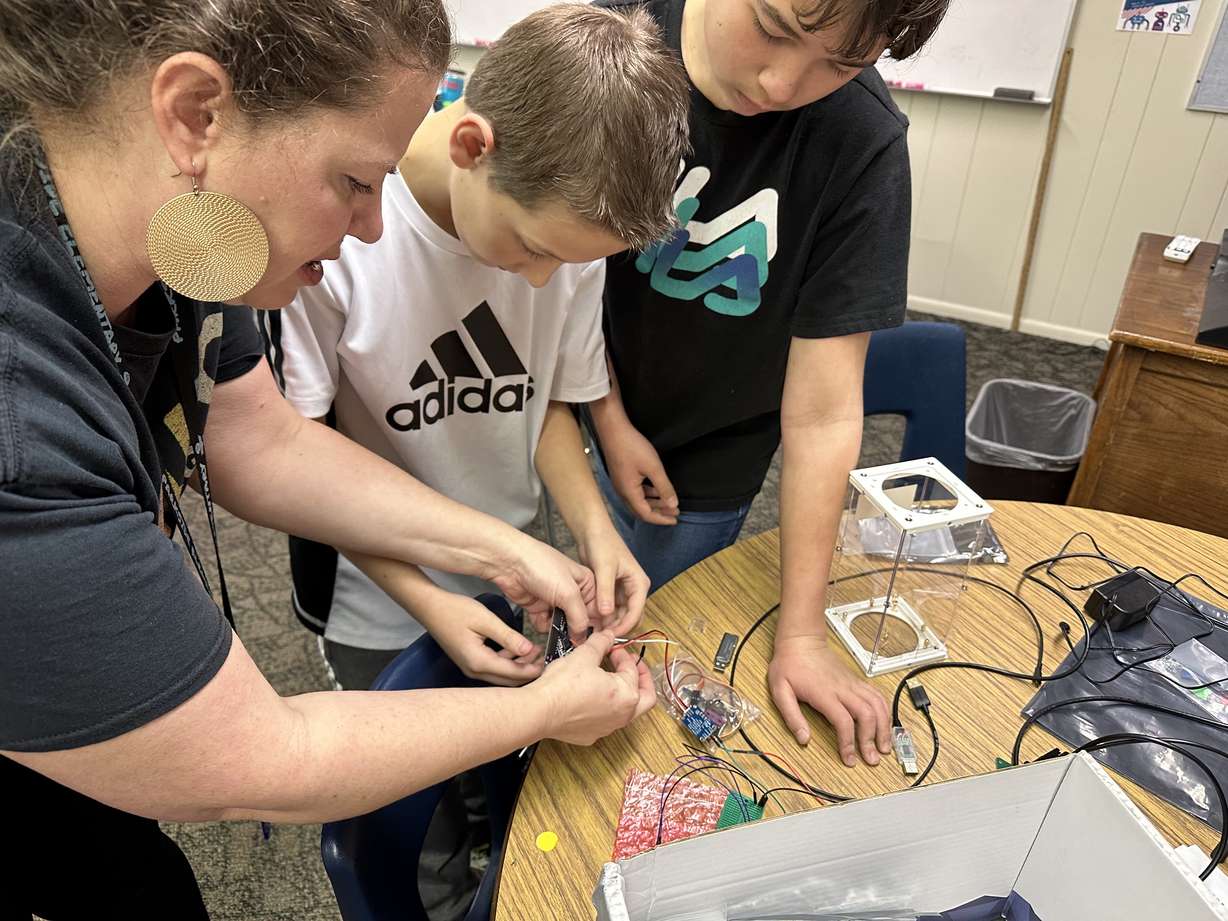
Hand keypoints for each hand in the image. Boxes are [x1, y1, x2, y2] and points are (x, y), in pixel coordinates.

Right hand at [420, 593, 543, 686]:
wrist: (430, 607)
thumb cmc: (454, 610)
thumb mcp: (486, 620)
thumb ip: (509, 637)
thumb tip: (530, 651)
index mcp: (479, 662)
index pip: (513, 674)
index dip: (533, 670)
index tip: (549, 663)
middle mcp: (474, 670)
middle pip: (508, 681)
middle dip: (529, 672)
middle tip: (546, 660)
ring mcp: (470, 668)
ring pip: (501, 676)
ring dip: (519, 667)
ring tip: (535, 653)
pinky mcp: (469, 661)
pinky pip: (493, 668)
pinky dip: (507, 662)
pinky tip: (516, 650)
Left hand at [488, 532, 597, 636]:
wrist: (509, 562)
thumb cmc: (539, 564)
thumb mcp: (568, 592)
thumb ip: (580, 616)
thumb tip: (582, 636)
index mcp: (586, 583)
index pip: (598, 610)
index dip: (596, 624)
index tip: (592, 638)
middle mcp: (572, 592)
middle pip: (580, 619)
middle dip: (574, 628)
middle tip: (571, 636)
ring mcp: (555, 599)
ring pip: (563, 624)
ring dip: (557, 627)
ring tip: (553, 624)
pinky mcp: (539, 606)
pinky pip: (546, 624)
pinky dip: (542, 624)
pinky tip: (539, 617)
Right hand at [529, 631, 656, 744]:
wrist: (540, 710)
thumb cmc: (563, 686)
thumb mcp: (585, 655)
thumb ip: (601, 642)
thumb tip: (607, 635)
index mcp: (627, 695)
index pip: (633, 669)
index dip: (624, 654)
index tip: (613, 648)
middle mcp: (622, 716)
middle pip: (646, 698)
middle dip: (642, 679)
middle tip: (631, 667)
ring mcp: (607, 728)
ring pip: (626, 711)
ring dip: (623, 694)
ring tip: (610, 679)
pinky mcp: (590, 735)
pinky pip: (605, 721)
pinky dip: (605, 708)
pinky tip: (592, 697)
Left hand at [577, 526, 648, 634]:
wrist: (592, 531)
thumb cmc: (602, 543)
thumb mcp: (604, 567)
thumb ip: (606, 591)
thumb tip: (607, 614)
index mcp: (639, 583)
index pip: (636, 612)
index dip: (624, 626)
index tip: (609, 635)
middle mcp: (634, 589)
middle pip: (630, 617)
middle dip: (616, 627)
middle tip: (599, 636)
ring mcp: (622, 591)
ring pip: (619, 616)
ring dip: (608, 623)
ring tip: (592, 631)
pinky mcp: (611, 592)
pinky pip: (609, 609)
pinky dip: (602, 616)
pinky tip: (590, 621)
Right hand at [602, 424, 677, 525]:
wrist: (613, 429)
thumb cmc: (632, 447)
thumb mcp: (653, 467)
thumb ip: (664, 487)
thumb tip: (673, 505)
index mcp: (628, 492)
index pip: (645, 514)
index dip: (661, 519)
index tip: (675, 519)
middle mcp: (622, 492)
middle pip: (641, 510)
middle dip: (659, 513)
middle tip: (675, 513)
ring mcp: (620, 484)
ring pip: (638, 501)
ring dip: (654, 503)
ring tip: (669, 502)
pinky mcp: (621, 476)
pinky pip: (635, 492)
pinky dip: (648, 494)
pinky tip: (657, 489)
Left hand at [768, 634, 892, 766]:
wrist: (801, 640)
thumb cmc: (790, 664)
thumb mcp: (780, 690)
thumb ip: (791, 716)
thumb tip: (803, 739)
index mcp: (824, 693)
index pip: (843, 721)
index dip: (848, 743)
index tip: (849, 759)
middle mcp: (843, 688)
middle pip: (867, 715)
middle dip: (873, 739)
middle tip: (872, 758)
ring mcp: (852, 683)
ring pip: (877, 704)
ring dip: (884, 726)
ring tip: (885, 745)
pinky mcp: (856, 680)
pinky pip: (877, 695)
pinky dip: (885, 710)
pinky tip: (886, 723)